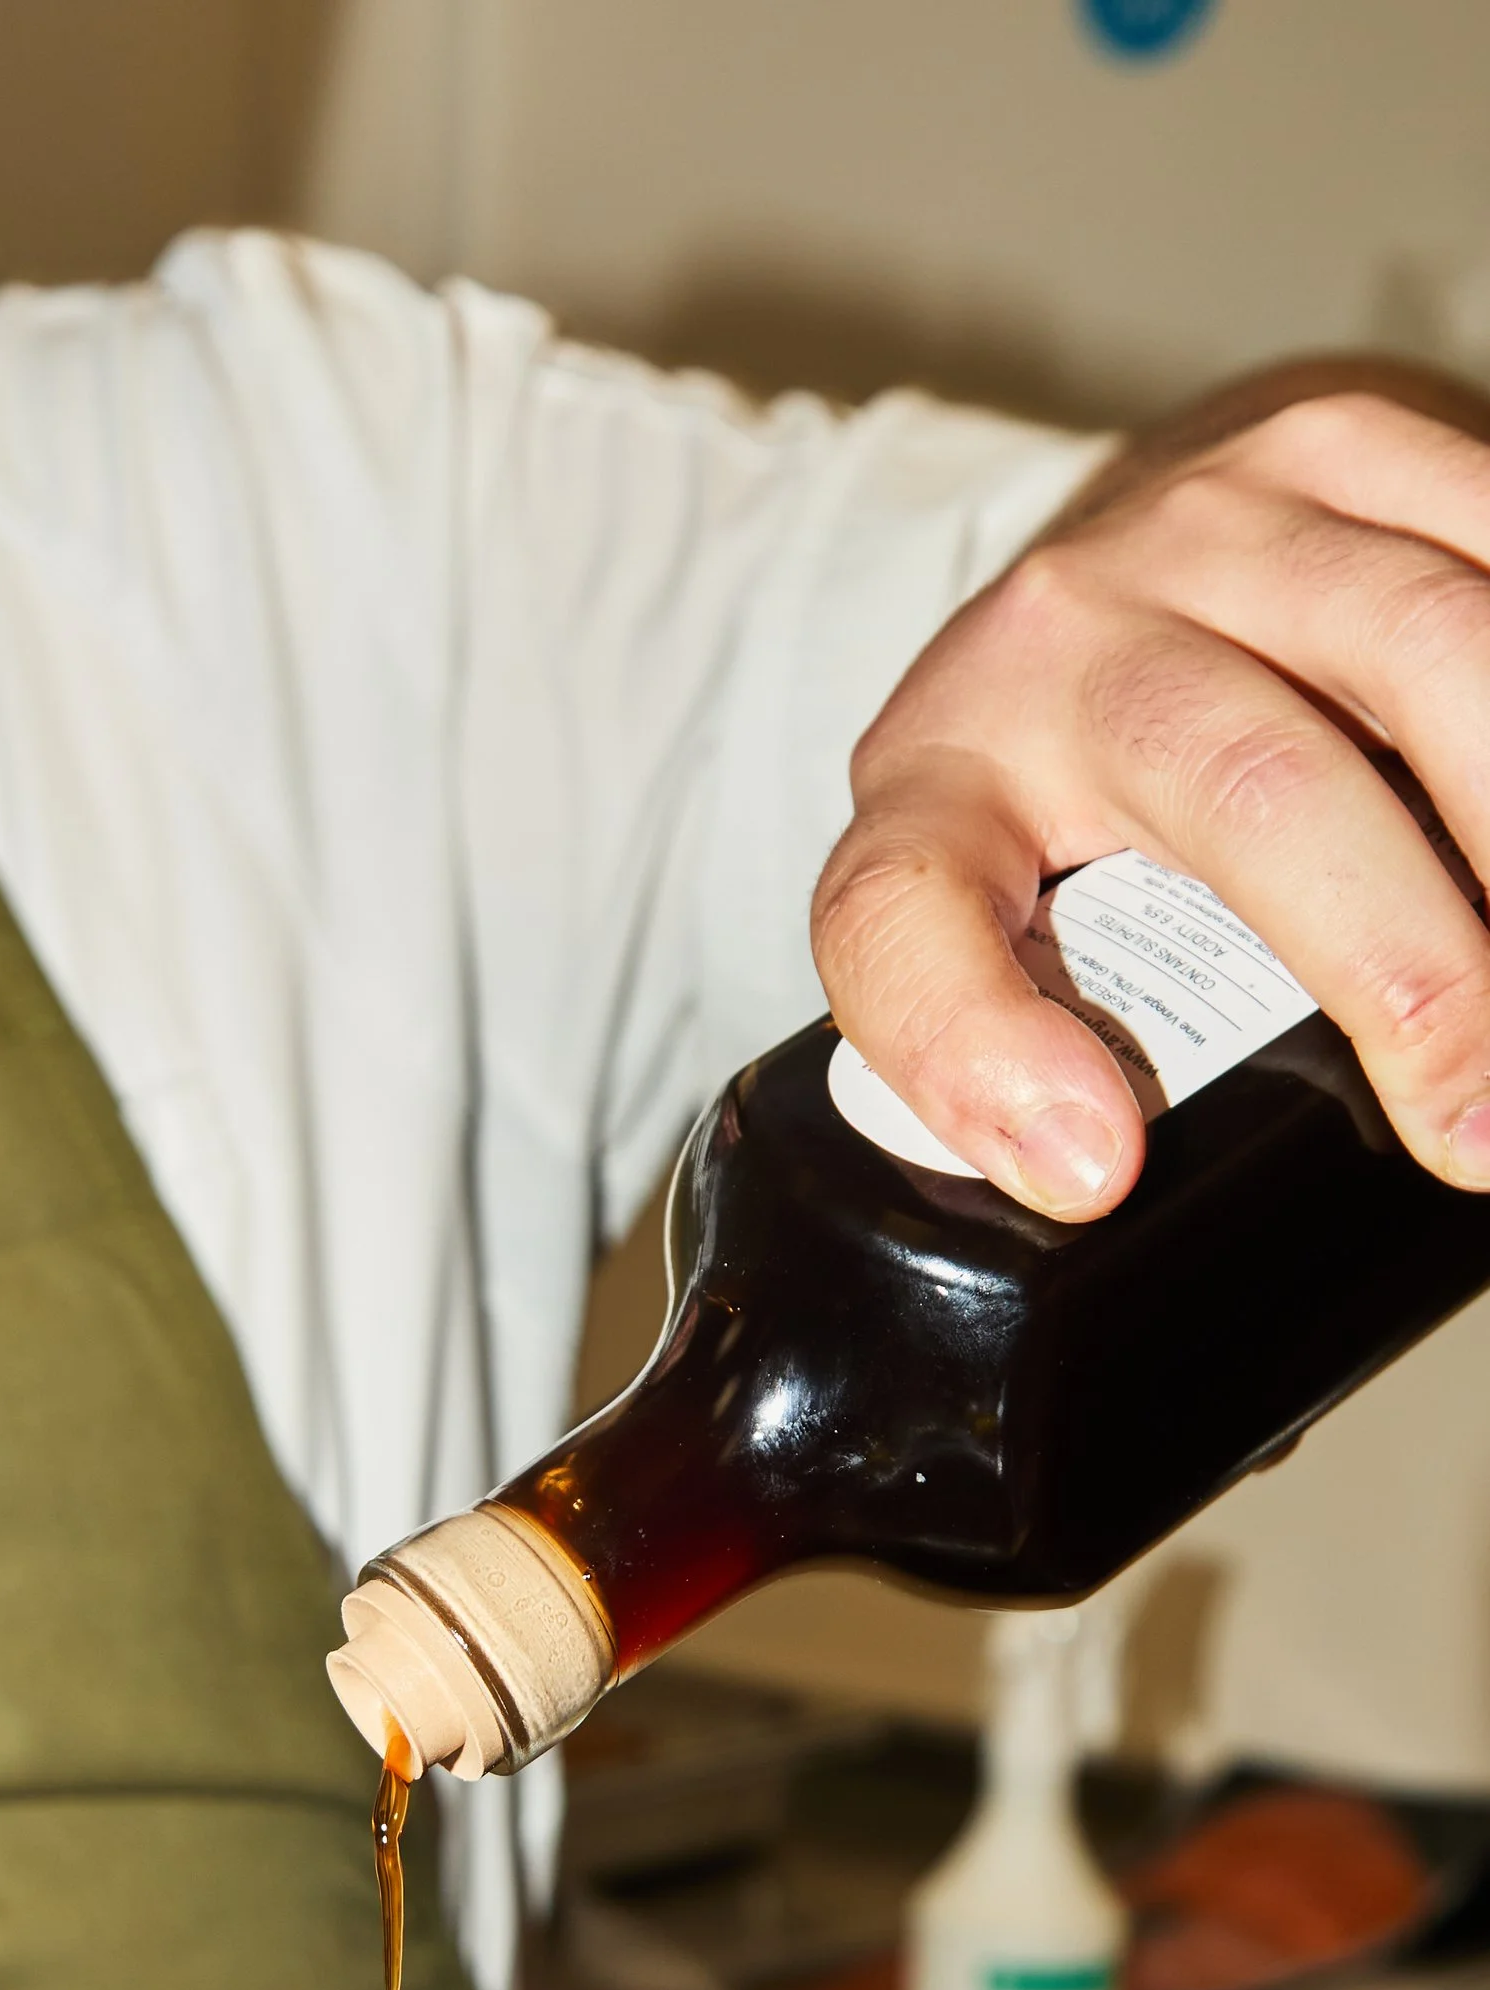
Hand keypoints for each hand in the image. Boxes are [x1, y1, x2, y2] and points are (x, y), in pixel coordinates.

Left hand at [810, 359, 1489, 1215]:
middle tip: (1479, 1123)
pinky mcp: (1350, 444)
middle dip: (1402, 970)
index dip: (977, 1045)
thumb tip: (1123, 1203)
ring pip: (1424, 648)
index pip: (901, 914)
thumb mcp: (987, 920)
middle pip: (1245, 786)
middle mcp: (1061, 636)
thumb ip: (1026, 1044)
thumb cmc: (1052, 791)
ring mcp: (1215, 522)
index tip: (1098, 1171)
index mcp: (935, 788)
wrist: (1103, 562)